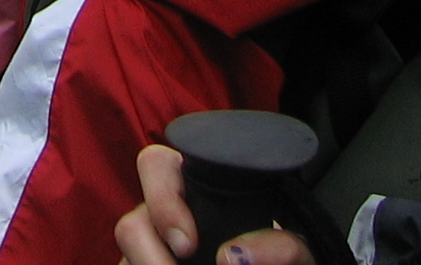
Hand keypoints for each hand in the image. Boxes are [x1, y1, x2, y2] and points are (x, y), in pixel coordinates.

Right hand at [114, 145, 315, 264]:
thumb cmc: (280, 260)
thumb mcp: (294, 252)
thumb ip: (283, 247)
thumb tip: (234, 258)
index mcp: (194, 189)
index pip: (155, 165)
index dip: (163, 202)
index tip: (187, 245)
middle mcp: (160, 218)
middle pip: (130, 225)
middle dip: (148, 257)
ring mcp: (147, 251)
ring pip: (126, 259)